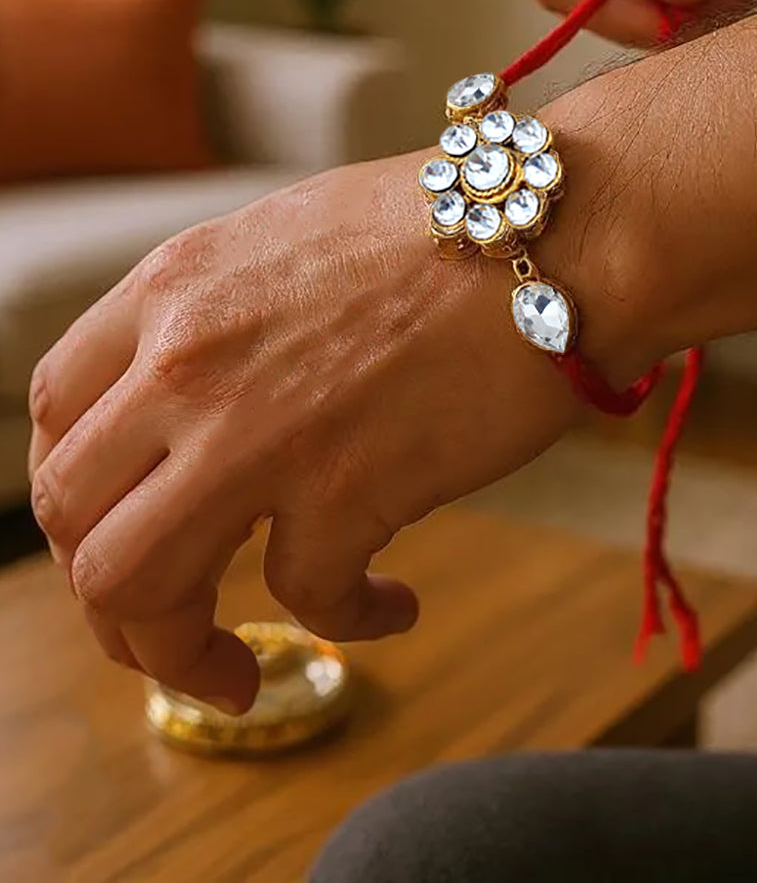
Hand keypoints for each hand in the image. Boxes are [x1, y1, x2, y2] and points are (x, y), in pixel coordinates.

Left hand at [26, 147, 638, 712]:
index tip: (124, 525)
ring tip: (234, 672)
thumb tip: (198, 403)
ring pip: (132, 586)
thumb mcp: (293, 237)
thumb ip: (223, 313)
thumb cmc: (452, 226)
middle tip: (168, 626)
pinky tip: (394, 605)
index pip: (55, 410)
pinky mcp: (346, 489)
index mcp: (174, 287)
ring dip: (174, 656)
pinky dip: (350, 624)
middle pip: (70, 515)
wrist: (559, 230)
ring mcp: (256, 429)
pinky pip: (307, 601)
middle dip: (106, 596)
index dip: (79, 488)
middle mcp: (187, 360)